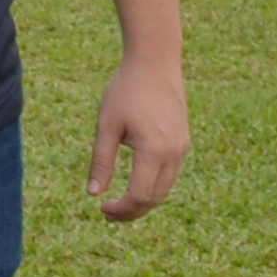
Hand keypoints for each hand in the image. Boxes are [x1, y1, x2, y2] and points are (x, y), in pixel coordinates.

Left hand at [87, 53, 189, 220]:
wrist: (155, 64)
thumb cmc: (126, 91)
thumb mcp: (107, 126)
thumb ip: (101, 161)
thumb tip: (93, 194)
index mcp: (154, 150)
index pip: (140, 195)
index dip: (122, 209)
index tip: (101, 209)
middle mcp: (174, 153)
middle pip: (155, 198)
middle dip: (132, 211)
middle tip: (106, 213)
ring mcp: (182, 148)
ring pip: (165, 188)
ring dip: (143, 201)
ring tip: (118, 203)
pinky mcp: (183, 142)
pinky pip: (170, 174)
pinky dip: (153, 186)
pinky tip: (134, 184)